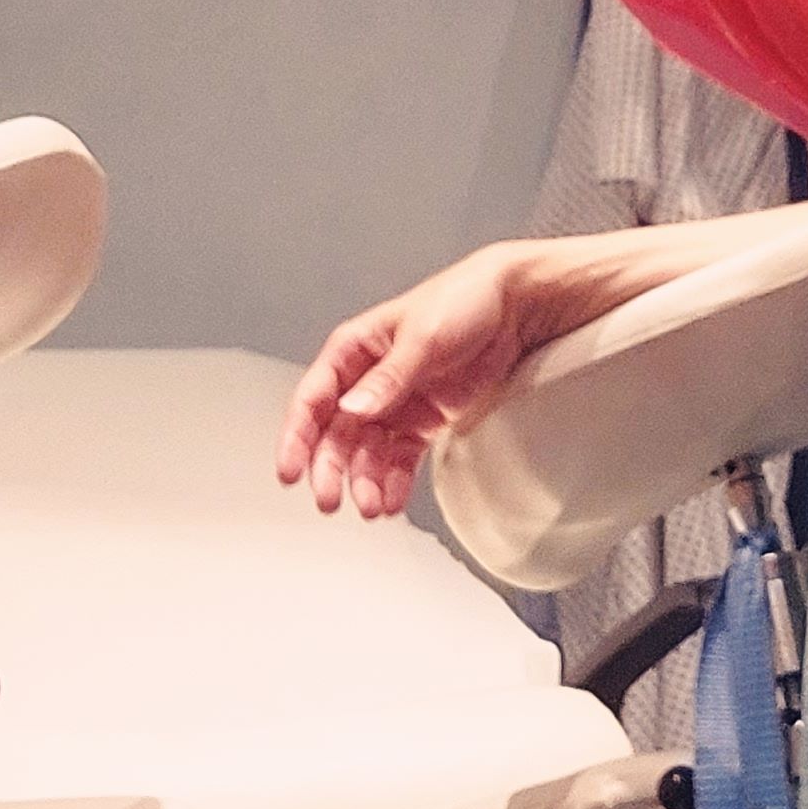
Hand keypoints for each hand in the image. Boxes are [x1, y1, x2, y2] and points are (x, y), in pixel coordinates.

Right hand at [276, 245, 552, 517]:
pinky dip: (394, 482)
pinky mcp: (423, 422)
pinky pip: (400, 459)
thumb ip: (388, 378)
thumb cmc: (463, 300)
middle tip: (330, 501)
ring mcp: (395, 404)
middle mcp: (368, 381)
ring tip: (372, 508)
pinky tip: (392, 502)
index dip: (296, 438)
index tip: (290, 472)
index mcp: (353, 350)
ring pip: (366, 453)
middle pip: (335, 435)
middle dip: (330, 471)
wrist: (517, 307)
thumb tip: (353, 409)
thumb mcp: (422, 338)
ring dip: (364, 482)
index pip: (313, 400)